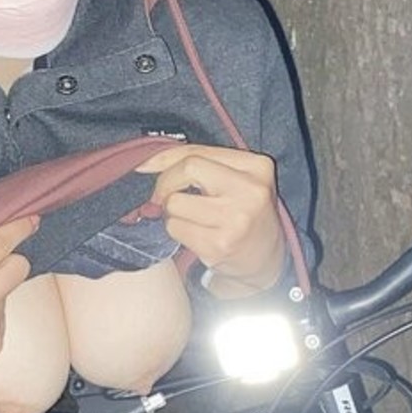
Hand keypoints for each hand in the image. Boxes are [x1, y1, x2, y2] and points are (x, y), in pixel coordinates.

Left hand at [137, 144, 284, 296]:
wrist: (266, 259)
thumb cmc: (243, 212)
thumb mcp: (236, 178)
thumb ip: (200, 163)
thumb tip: (146, 162)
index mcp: (257, 167)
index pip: (197, 153)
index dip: (165, 159)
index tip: (145, 166)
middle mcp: (250, 191)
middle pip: (187, 169)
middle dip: (166, 183)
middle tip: (166, 197)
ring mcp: (235, 220)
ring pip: (175, 203)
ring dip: (173, 212)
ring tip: (191, 219)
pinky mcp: (219, 245)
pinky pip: (176, 228)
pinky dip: (178, 231)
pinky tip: (196, 235)